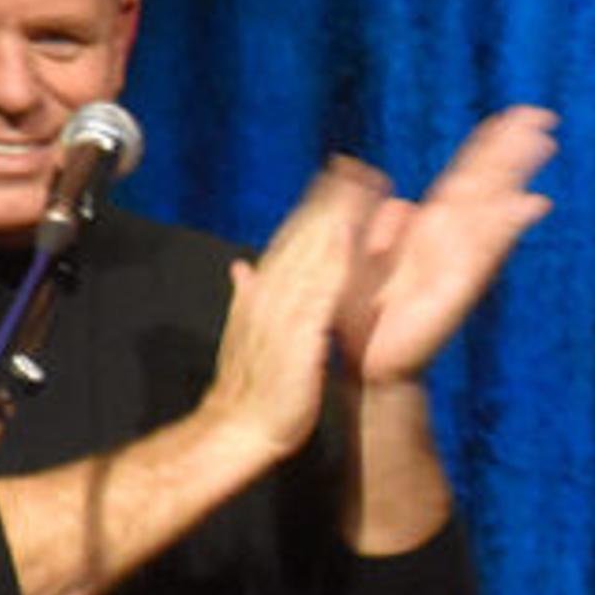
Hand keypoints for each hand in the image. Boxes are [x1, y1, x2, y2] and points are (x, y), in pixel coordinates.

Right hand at [211, 158, 393, 458]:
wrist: (235, 429)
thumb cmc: (250, 385)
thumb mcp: (248, 332)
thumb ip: (249, 297)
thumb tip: (242, 268)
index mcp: (263, 292)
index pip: (291, 239)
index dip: (315, 206)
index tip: (338, 174)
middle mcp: (271, 294)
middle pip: (302, 237)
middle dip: (329, 200)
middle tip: (357, 165)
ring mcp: (281, 312)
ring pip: (310, 256)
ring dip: (334, 220)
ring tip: (359, 189)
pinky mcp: (296, 336)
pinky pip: (316, 292)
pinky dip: (330, 264)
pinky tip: (346, 241)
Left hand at [353, 106, 559, 383]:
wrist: (366, 364)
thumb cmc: (362, 313)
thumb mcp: (360, 258)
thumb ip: (377, 227)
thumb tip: (400, 201)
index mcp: (429, 227)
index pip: (466, 175)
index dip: (489, 146)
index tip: (515, 116)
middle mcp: (451, 237)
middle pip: (487, 183)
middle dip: (513, 150)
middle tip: (543, 117)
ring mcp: (460, 259)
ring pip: (493, 206)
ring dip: (517, 176)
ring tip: (543, 144)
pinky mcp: (461, 285)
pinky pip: (487, 248)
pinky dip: (509, 225)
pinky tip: (533, 203)